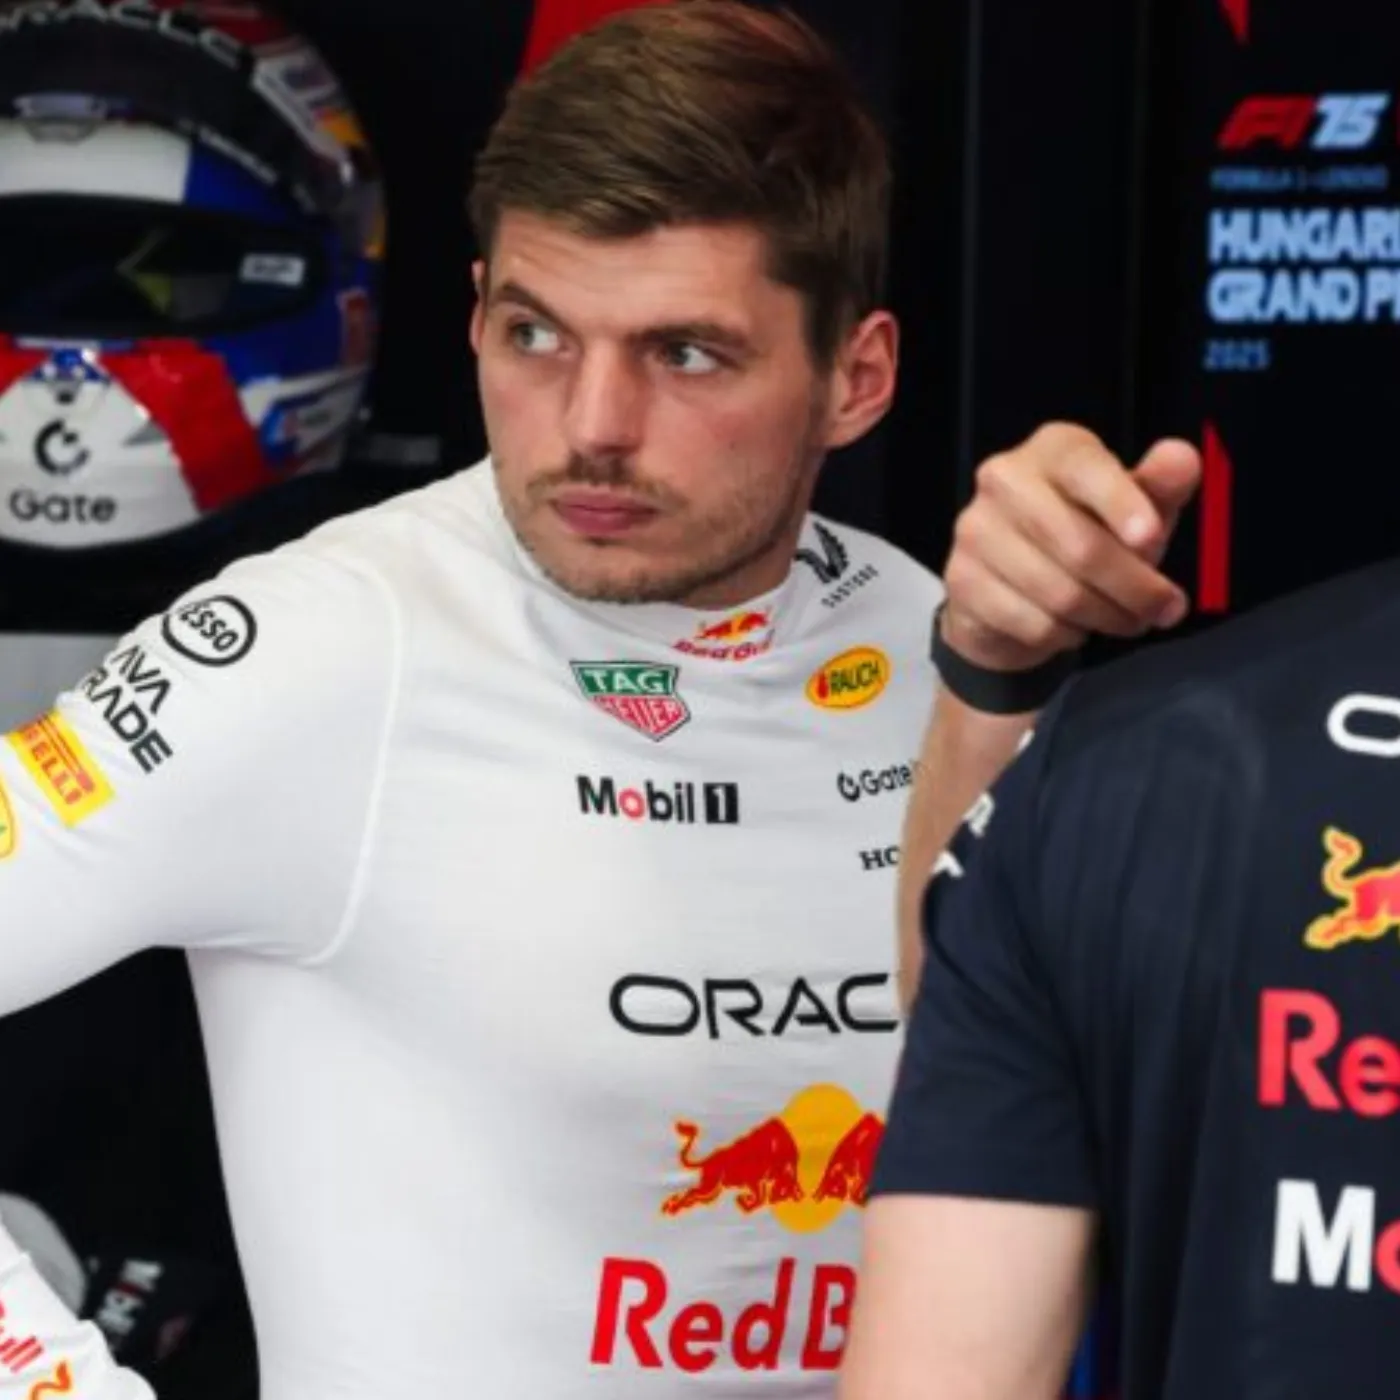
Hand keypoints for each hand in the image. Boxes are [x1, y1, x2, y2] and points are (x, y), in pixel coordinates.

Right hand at [940, 423, 1201, 669]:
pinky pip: (1033, 623)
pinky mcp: (961, 580)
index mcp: (1052, 450)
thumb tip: (1184, 459)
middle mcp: (1004, 479)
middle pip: (1080, 545)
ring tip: (1126, 620)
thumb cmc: (1085, 534)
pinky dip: (1067, 636)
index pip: (1084, 467)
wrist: (1009, 586)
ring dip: (1108, 617)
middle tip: (1166, 609)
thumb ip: (1159, 487)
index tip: (1151, 540)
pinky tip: (1074, 626)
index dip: (1120, 502)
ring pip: (1060, 593)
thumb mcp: (1134, 510)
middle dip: (1135, 587)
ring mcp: (975, 530)